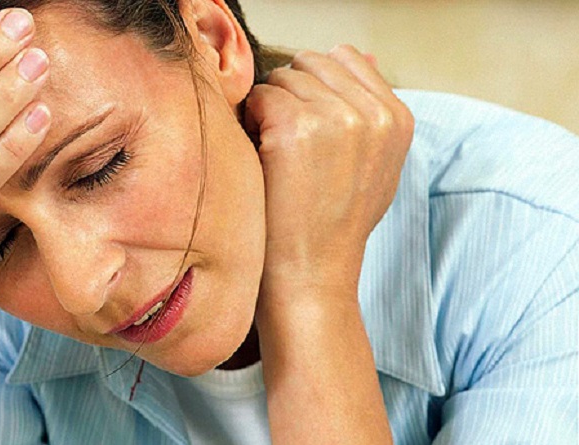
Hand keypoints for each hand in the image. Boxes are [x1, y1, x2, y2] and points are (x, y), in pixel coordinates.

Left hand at [244, 45, 413, 291]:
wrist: (312, 273)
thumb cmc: (335, 223)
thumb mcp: (375, 166)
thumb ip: (372, 110)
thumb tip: (368, 55)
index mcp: (397, 119)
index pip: (347, 58)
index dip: (316, 86)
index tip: (308, 123)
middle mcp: (373, 113)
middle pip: (310, 63)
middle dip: (291, 93)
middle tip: (286, 140)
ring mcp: (336, 117)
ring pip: (282, 77)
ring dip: (269, 108)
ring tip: (276, 153)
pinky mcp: (296, 126)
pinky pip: (260, 96)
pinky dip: (252, 121)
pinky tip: (262, 156)